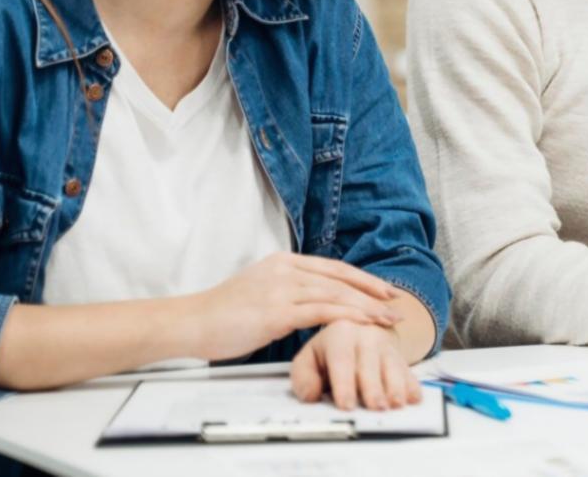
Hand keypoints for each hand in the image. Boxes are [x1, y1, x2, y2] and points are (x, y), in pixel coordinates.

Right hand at [180, 251, 400, 361]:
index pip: (334, 268)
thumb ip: (288, 290)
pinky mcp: (275, 311)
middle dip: (373, 292)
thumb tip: (315, 302)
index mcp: (284, 262)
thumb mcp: (261, 291)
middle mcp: (286, 269)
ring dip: (366, 308)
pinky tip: (363, 325)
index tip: (385, 291)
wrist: (191, 323)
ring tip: (388, 320)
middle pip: (340, 278)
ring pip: (335, 294)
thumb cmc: (223, 315)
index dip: (363, 279)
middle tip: (397, 305)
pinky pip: (320, 311)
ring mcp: (280, 288)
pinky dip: (347, 317)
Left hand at [291, 319, 422, 410]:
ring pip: (393, 366)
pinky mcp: (400, 356)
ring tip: (396, 404)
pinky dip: (411, 386)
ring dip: (396, 387)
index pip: (342, 360)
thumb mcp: (308, 359)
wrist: (358, 332)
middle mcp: (366, 335)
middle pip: (370, 364)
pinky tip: (413, 398)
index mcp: (339, 333)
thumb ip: (303, 378)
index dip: (344, 384)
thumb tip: (311, 395)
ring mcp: (386, 345)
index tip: (346, 404)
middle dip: (373, 388)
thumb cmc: (329, 352)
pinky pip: (408, 371)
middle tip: (375, 408)